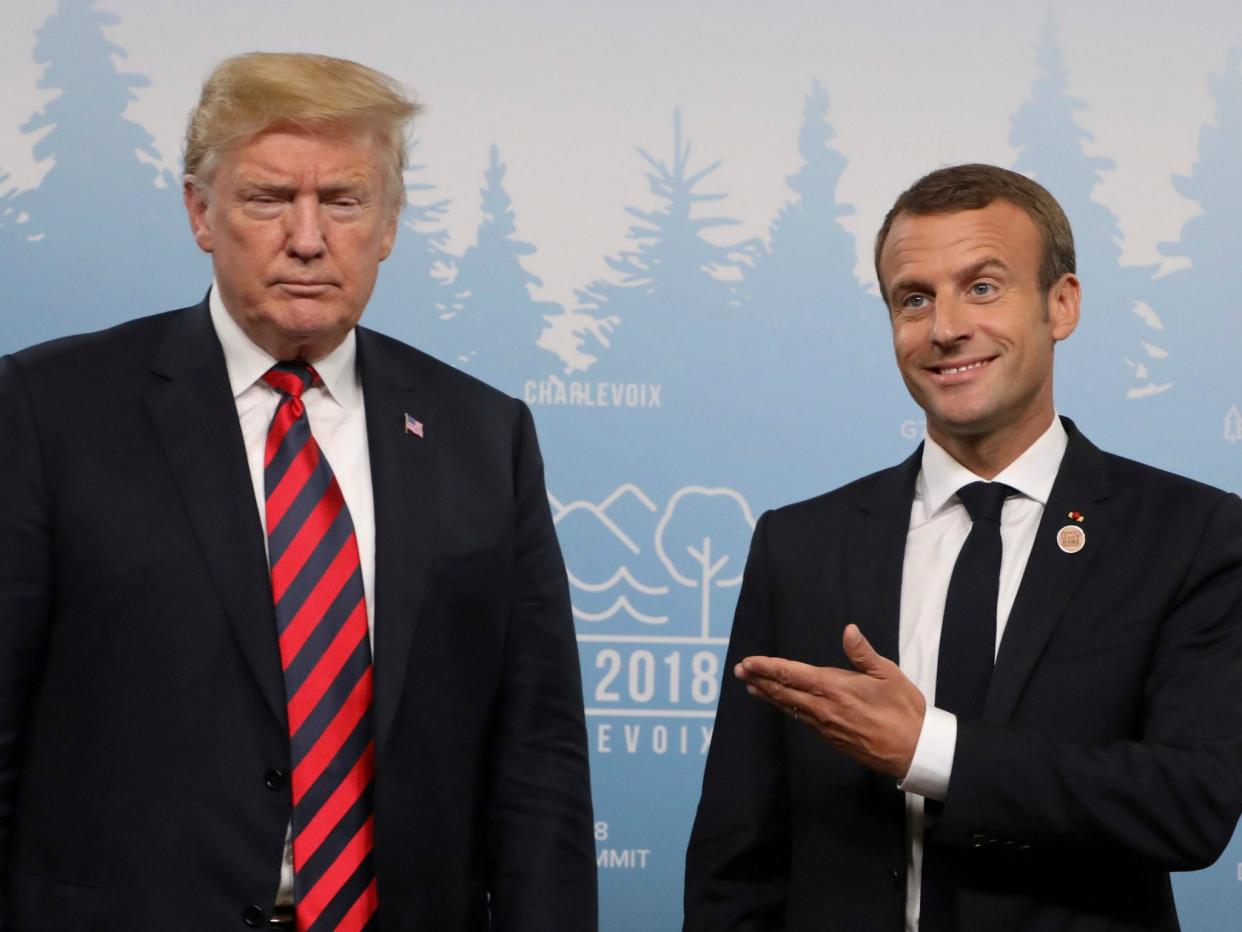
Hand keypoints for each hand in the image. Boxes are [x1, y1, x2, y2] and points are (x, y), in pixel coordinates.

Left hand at [735, 624, 925, 776]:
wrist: (914, 750)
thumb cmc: (904, 709)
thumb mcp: (888, 674)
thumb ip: (863, 653)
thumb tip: (848, 630)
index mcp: (837, 688)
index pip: (793, 675)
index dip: (769, 667)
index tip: (749, 662)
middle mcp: (825, 707)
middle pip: (784, 692)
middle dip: (760, 680)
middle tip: (740, 671)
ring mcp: (826, 725)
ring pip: (790, 707)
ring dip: (770, 695)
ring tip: (752, 686)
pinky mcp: (831, 738)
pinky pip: (803, 720)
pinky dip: (787, 709)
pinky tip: (781, 704)